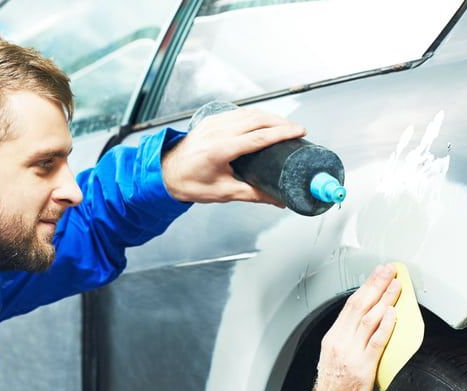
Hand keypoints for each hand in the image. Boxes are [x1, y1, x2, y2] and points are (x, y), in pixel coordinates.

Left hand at [160, 108, 305, 205]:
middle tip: (298, 130)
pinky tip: (266, 120)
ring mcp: (214, 123)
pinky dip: (256, 114)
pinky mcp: (212, 120)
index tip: (299, 132)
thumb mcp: (224, 192)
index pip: (259, 137)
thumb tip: (278, 200)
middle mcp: (217, 132)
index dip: (282, 133)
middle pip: (258, 120)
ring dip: (270, 116)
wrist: (167, 172)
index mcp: (220, 150)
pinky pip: (239, 112)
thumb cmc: (191, 183)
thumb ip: (253, 194)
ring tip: (286, 125)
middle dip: (281, 123)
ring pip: (249, 113)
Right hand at [283, 264, 400, 390]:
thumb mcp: (336, 358)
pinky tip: (393, 314)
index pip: (350, 306)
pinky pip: (376, 342)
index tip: (377, 275)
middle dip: (376, 285)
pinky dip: (385, 326)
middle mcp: (341, 342)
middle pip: (360, 306)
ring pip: (369, 319)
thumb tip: (371, 325)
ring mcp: (351, 354)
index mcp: (333, 338)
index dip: (366, 287)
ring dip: (385, 300)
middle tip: (389, 271)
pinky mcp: (363, 367)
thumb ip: (351, 340)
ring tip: (396, 286)